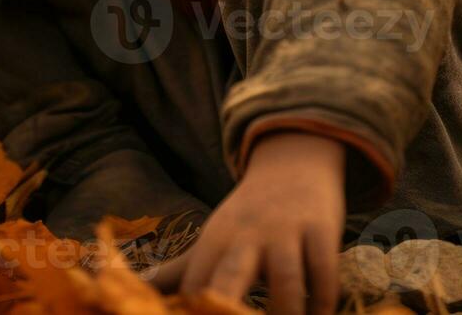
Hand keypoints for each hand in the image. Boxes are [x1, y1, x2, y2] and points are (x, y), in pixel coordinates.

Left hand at [147, 131, 345, 314]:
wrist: (292, 163)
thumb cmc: (247, 216)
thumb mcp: (211, 239)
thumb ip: (176, 273)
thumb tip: (136, 290)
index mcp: (214, 242)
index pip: (194, 287)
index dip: (192, 311)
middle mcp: (246, 236)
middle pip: (230, 278)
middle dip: (227, 306)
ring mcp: (285, 232)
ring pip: (286, 283)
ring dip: (289, 314)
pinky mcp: (320, 229)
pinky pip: (324, 271)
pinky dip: (325, 301)